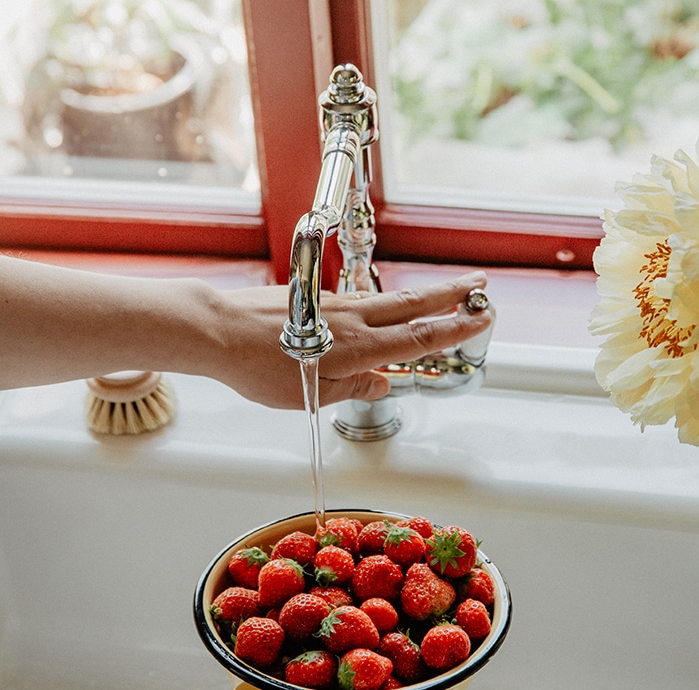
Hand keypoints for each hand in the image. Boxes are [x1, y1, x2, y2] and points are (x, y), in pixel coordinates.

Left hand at [197, 270, 491, 408]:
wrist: (218, 329)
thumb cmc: (259, 366)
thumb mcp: (313, 393)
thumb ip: (353, 389)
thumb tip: (380, 385)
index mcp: (358, 346)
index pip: (417, 337)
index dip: (453, 329)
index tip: (481, 318)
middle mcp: (352, 318)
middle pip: (412, 305)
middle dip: (451, 295)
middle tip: (481, 285)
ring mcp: (334, 304)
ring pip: (389, 299)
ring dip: (423, 295)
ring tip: (447, 292)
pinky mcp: (316, 298)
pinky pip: (361, 301)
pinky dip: (385, 303)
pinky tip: (384, 308)